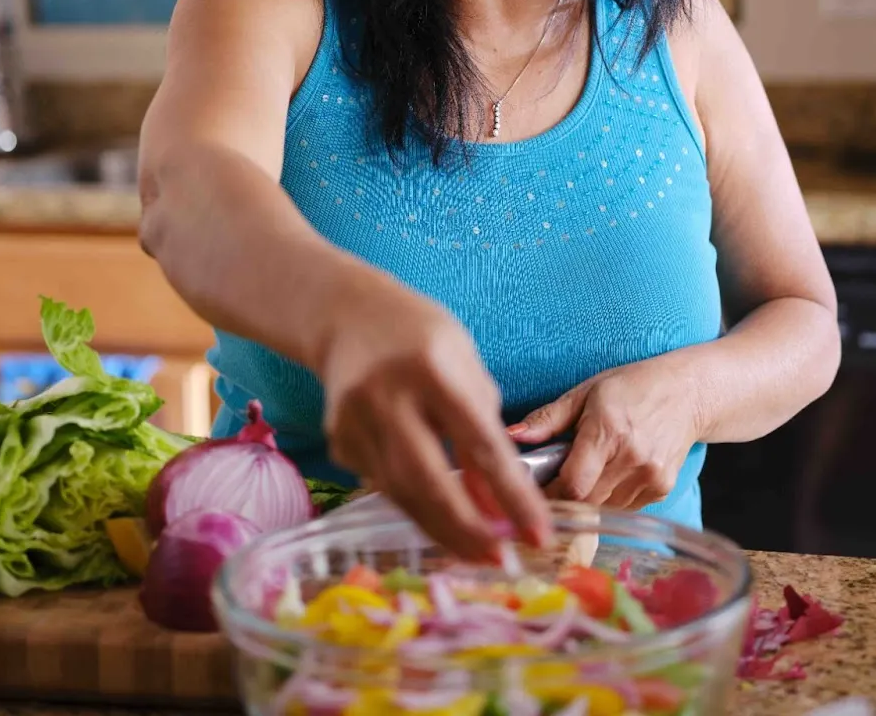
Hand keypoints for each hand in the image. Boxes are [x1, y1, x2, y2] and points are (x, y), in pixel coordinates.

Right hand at [320, 288, 551, 560]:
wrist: (346, 315)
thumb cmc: (421, 337)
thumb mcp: (465, 368)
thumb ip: (485, 434)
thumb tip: (499, 509)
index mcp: (431, 369)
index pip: (480, 444)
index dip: (512, 496)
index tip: (538, 535)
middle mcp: (386, 396)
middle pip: (428, 481)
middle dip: (468, 530)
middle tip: (500, 560)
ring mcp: (353, 421)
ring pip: (402, 494)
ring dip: (442, 530)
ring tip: (477, 553)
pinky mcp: (337, 441)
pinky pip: (382, 486)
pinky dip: (414, 506)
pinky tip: (437, 518)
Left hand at [510, 355, 701, 510]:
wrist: (688, 393)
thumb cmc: (632, 387)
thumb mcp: (586, 392)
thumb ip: (548, 418)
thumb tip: (512, 435)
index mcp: (608, 430)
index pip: (573, 484)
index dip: (550, 493)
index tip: (535, 488)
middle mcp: (632, 458)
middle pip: (586, 502)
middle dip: (563, 498)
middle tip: (552, 484)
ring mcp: (650, 477)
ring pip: (603, 509)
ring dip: (586, 500)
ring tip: (583, 474)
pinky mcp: (662, 490)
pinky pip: (624, 508)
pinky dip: (609, 500)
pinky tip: (609, 475)